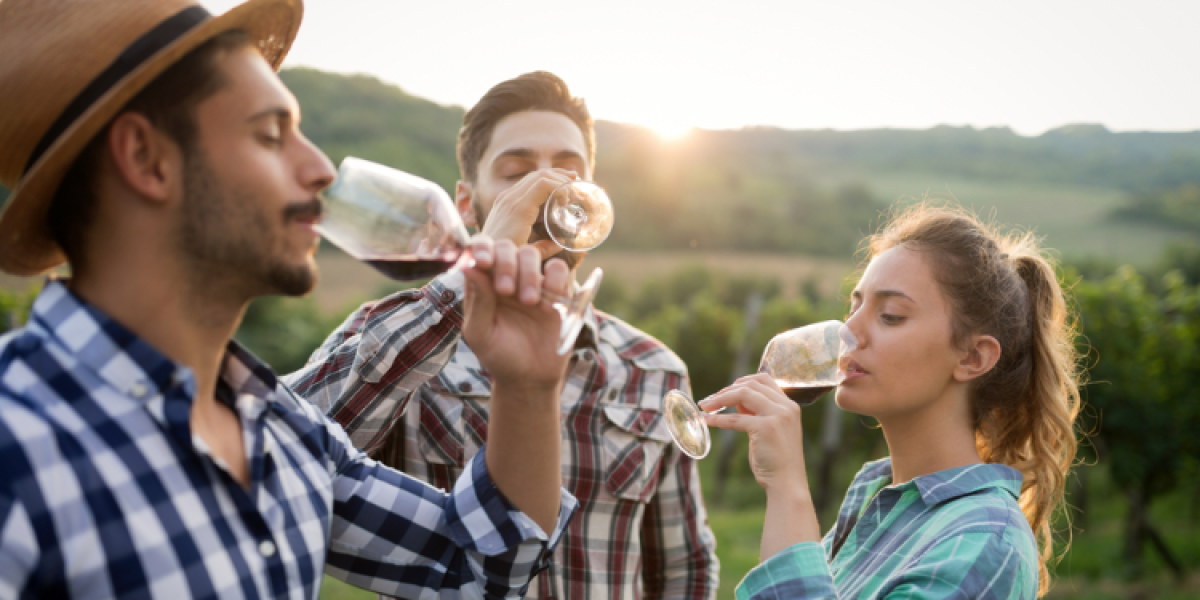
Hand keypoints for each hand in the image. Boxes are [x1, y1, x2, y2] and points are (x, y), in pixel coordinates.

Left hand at [461, 236, 570, 388]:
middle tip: (507, 292)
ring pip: (531, 254)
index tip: (484, 262)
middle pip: (507, 247)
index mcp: (483, 283)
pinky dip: (555, 278)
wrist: (530, 378)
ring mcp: (532, 281)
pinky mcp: (557, 290)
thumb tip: (468, 265)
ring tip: (530, 303)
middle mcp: (506, 276)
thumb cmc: (499, 356)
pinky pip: (559, 268)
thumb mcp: (481, 333)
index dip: (481, 248)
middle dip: (506, 264)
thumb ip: (478, 300)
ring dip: (529, 274)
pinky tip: (550, 302)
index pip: (479, 250)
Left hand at [479, 168, 576, 260]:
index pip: (544, 183)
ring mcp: (505, 197)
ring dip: (552, 176)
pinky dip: (541, 181)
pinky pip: (524, 183)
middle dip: (561, 177)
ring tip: (569, 181)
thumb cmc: (503, 258)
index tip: (571, 200)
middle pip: (540, 175)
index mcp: (518, 210)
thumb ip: (546, 248)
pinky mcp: (503, 200)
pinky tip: (551, 187)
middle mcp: (510, 199)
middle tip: (576, 185)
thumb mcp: (527, 255)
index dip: (562, 187)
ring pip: (532, 176)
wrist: (480, 256)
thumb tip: (562, 241)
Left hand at [701, 374, 811, 495]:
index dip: (742, 381)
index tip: (725, 391)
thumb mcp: (770, 429)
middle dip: (727, 390)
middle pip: (751, 384)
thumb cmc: (776, 459)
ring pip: (743, 394)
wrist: (787, 483)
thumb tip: (736, 399)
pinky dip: (718, 418)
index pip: (764, 379)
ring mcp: (777, 416)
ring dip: (720, 398)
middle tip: (710, 400)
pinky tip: (707, 421)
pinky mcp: (766, 428)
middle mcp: (786, 407)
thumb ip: (758, 412)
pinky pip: (735, 418)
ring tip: (705, 406)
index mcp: (789, 405)